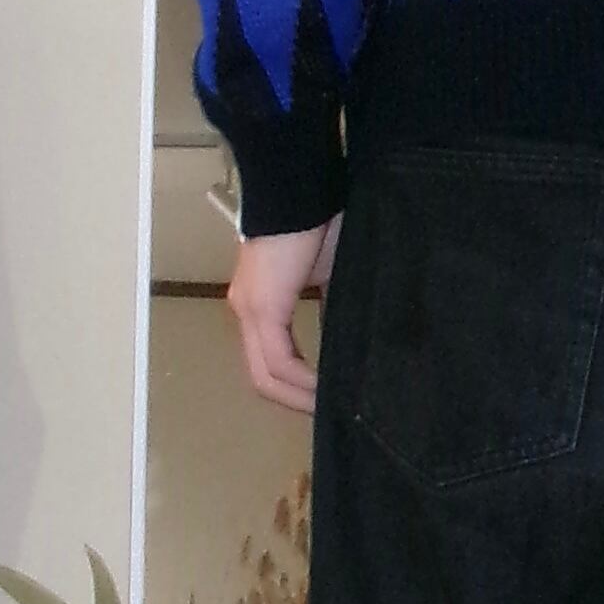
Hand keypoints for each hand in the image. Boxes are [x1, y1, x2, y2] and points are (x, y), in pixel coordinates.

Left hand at [228, 218, 337, 413]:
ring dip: (297, 397)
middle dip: (297, 401)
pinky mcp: (262, 307)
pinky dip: (300, 380)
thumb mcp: (331, 275)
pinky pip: (277, 361)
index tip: (327, 400)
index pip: (270, 361)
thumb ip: (333, 308)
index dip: (295, 387)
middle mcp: (247, 311)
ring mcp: (249, 310)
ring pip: (265, 375)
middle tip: (329, 414)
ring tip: (328, 408)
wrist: (303, 189)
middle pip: (263, 378)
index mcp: (262, 303)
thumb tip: (356, 339)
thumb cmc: (320, 221)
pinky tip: (325, 389)